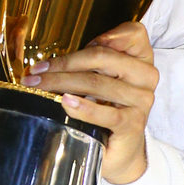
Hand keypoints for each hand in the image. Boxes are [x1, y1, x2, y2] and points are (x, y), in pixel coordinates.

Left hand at [21, 21, 157, 183]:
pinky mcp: (132, 124)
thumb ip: (92, 62)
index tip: (81, 41)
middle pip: (103, 56)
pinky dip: (82, 107)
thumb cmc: (107, 109)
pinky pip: (105, 113)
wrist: (121, 151)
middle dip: (64, 62)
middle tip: (36, 71)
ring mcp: (141, 101)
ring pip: (96, 82)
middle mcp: (146, 77)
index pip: (135, 33)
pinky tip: (65, 103)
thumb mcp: (103, 79)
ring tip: (38, 86)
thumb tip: (48, 59)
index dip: (108, 34)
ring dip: (62, 82)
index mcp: (142, 59)